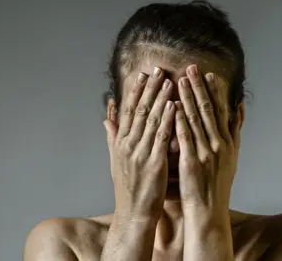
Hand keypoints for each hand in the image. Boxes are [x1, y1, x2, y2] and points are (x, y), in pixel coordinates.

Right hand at [103, 67, 174, 220]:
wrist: (134, 213)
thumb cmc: (128, 187)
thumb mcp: (115, 160)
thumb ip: (112, 136)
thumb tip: (106, 117)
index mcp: (120, 142)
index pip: (128, 111)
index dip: (136, 91)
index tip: (143, 74)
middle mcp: (128, 144)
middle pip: (139, 110)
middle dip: (149, 89)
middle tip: (158, 69)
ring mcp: (140, 153)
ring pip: (150, 120)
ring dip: (160, 99)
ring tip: (169, 81)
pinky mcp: (153, 163)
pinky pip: (161, 137)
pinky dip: (167, 120)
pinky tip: (175, 106)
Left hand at [175, 65, 239, 220]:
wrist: (210, 210)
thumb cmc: (219, 184)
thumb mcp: (234, 156)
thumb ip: (236, 130)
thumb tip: (239, 108)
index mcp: (228, 142)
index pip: (222, 111)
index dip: (215, 91)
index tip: (208, 75)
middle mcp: (220, 144)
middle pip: (209, 110)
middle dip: (199, 87)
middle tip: (192, 68)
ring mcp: (206, 152)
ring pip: (195, 119)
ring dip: (187, 98)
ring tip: (180, 80)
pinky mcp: (191, 161)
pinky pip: (184, 136)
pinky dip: (178, 119)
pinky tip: (172, 106)